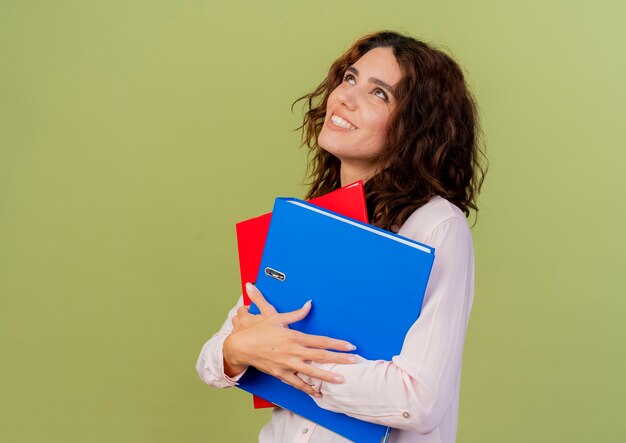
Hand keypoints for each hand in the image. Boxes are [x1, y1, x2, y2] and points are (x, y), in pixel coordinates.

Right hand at [223, 283, 357, 396]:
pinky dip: (308, 388)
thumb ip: (297, 313)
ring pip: (312, 372)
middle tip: (354, 362)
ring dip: (328, 376)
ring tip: (341, 380)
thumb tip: (309, 304)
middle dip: (339, 359)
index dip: (337, 344)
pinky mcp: (280, 374)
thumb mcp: (278, 317)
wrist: (241, 345)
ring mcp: (287, 364)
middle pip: (321, 356)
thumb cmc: (259, 331)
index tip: (350, 346)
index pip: (321, 341)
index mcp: (294, 336)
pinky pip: (297, 383)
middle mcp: (293, 351)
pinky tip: (318, 392)